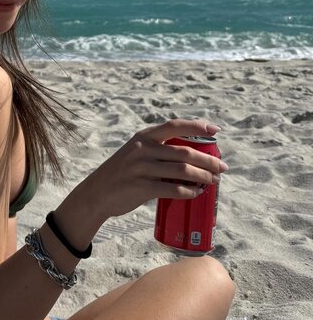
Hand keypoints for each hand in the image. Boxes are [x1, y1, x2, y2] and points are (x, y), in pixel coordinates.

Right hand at [93, 118, 225, 219]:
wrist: (97, 193)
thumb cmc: (122, 173)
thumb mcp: (136, 153)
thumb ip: (158, 151)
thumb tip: (193, 158)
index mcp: (144, 136)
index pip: (175, 125)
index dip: (197, 126)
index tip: (216, 131)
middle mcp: (143, 148)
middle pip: (184, 152)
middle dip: (209, 160)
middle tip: (223, 168)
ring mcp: (141, 168)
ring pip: (182, 170)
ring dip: (203, 177)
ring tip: (214, 181)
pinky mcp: (141, 187)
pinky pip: (172, 189)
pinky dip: (188, 192)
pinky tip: (196, 193)